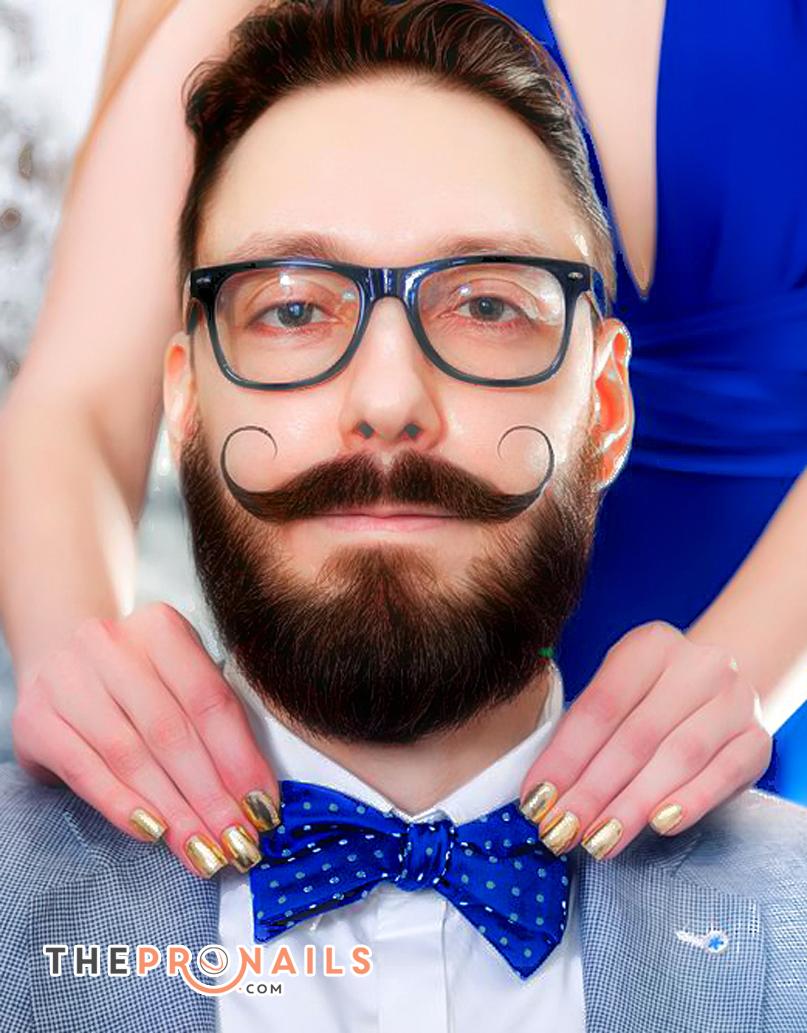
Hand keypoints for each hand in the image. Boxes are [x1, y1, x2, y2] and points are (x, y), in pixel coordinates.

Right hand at [12, 602, 280, 877]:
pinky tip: (154, 833)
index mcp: (160, 627)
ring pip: (132, 756)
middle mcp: (110, 645)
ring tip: (202, 849)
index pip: (210, 700)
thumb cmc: (138, 678)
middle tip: (237, 842)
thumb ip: (215, 723)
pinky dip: (123, 806)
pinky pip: (87, 771)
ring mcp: (67, 679)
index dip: (240, 760)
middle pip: (173, 732)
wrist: (59, 659)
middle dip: (211, 796)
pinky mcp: (36, 719)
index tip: (263, 807)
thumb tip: (256, 797)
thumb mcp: (178, 677)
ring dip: (174, 811)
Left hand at [518, 621, 771, 859]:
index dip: (564, 757)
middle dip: (592, 791)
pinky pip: (724, 773)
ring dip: (632, 805)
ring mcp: (733, 700)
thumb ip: (585, 734)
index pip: (599, 706)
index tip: (535, 800)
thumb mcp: (619, 693)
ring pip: (677, 757)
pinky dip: (690, 801)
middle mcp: (697, 666)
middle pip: (635, 737)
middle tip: (562, 830)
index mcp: (650, 645)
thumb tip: (543, 794)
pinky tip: (658, 825)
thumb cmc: (653, 697)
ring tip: (600, 839)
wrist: (722, 689)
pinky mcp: (758, 738)